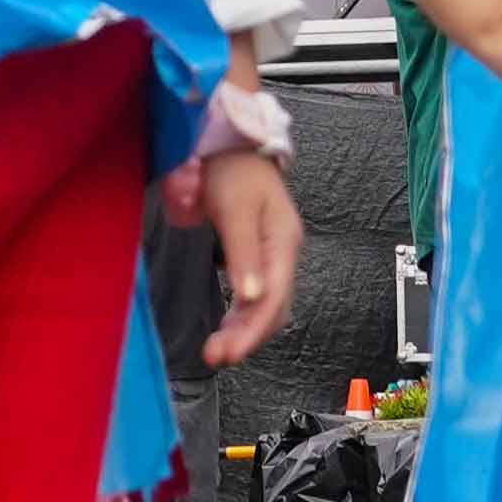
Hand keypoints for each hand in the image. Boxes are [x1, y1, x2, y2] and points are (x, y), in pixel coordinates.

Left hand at [190, 148, 300, 366]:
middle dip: (247, 336)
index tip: (229, 352)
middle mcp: (284, 252)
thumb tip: (250, 298)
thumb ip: (243, 253)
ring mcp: (273, 255)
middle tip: (217, 356)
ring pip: (266, 304)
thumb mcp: (235, 209)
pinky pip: (257, 294)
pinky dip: (242, 315)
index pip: (274, 298)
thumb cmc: (233, 170)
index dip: (253, 329)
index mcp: (284, 242)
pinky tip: (228, 328)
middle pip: (273, 307)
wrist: (234, 144)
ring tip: (218, 351)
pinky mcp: (259, 254)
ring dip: (244, 330)